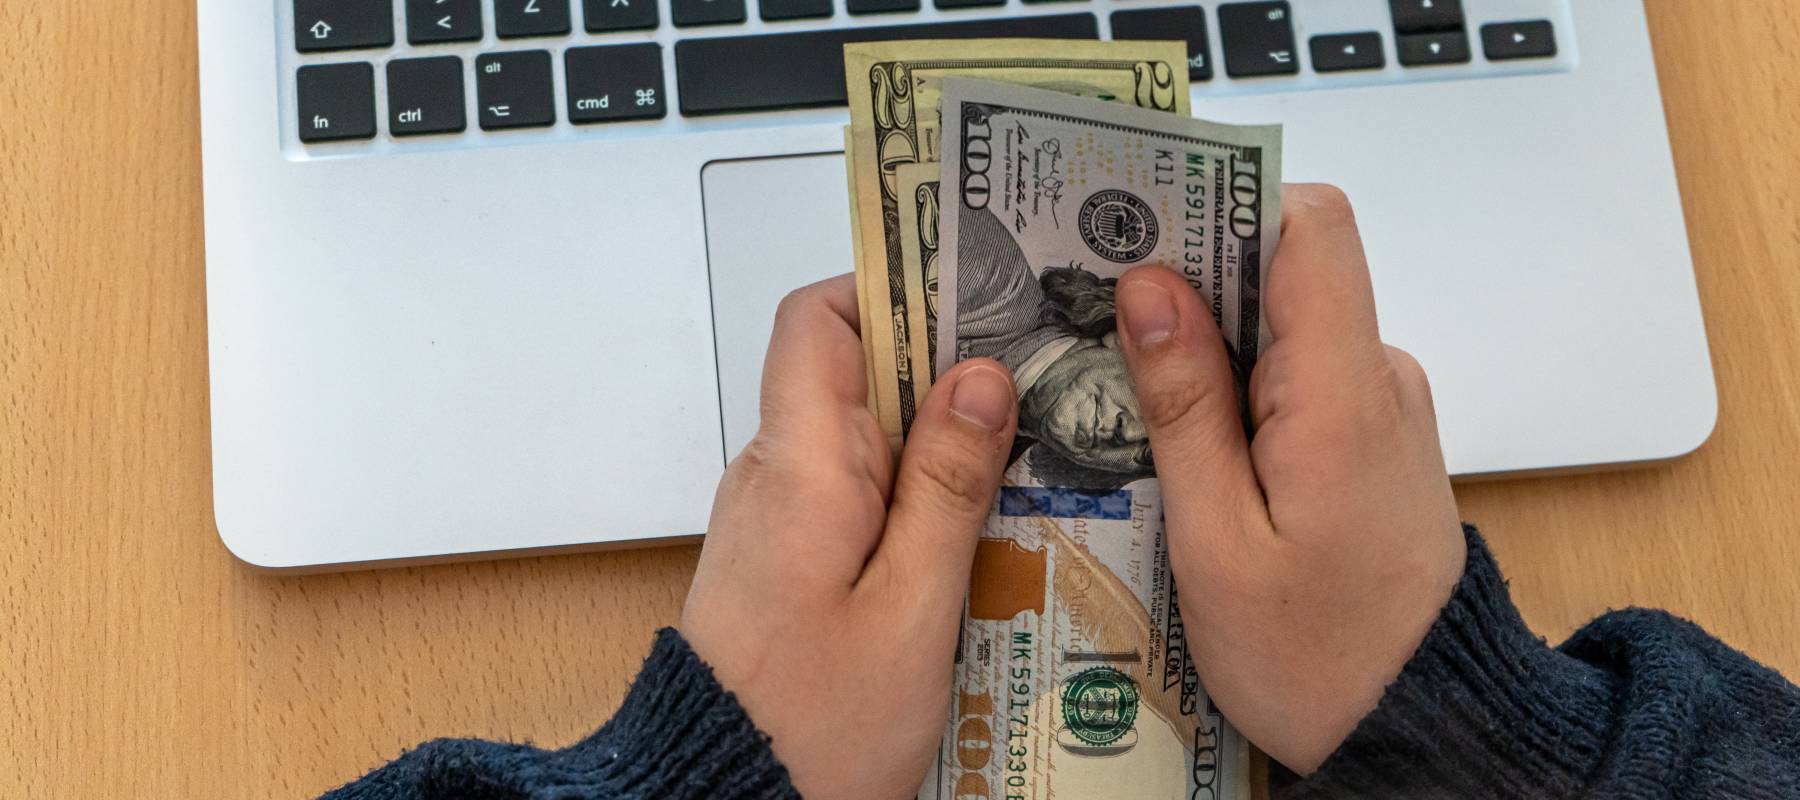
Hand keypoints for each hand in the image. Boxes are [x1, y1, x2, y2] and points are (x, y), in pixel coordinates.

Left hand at [681, 275, 1019, 798]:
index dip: (891, 288)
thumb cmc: (810, 726)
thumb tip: (979, 376)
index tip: (975, 291)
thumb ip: (945, 486)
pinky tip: (979, 518)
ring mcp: (780, 516)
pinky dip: (916, 485)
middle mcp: (776, 475)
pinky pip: (858, 487)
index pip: (818, 318)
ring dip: (939, 429)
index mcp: (797, 468)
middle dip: (944, 360)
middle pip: (853, 367)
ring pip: (864, 430)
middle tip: (1038, 371)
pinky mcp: (793, 556)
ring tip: (1029, 445)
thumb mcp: (909, 609)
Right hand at [1111, 184, 1466, 773]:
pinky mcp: (1369, 438)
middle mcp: (1376, 377)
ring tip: (1116, 385)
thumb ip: (1184, 405)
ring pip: (1281, 324)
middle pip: (1283, 266)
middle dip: (1185, 274)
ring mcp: (1379, 407)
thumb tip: (1148, 286)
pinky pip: (1294, 375)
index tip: (1137, 219)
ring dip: (1201, 340)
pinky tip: (1175, 438)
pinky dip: (1232, 386)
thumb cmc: (1314, 657)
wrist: (1420, 730)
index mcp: (1343, 391)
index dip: (1224, 199)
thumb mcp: (1217, 541)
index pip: (1310, 222)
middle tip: (1088, 308)